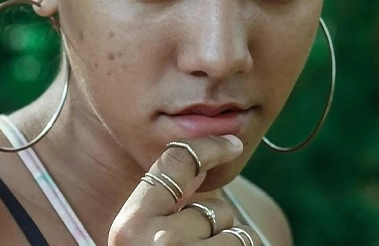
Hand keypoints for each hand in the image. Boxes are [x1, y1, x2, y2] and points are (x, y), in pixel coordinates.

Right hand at [109, 135, 260, 244]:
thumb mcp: (140, 239)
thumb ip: (161, 205)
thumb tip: (200, 163)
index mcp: (130, 226)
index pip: (175, 162)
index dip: (208, 147)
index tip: (232, 143)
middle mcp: (158, 241)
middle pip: (212, 206)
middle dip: (212, 225)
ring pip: (234, 229)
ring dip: (228, 243)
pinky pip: (248, 244)